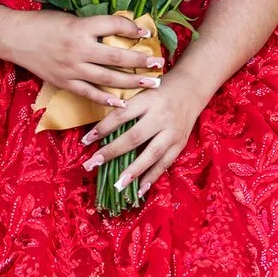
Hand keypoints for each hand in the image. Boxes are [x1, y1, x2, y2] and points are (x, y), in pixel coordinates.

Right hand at [0, 9, 164, 109]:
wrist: (15, 38)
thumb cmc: (43, 24)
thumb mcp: (70, 18)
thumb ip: (92, 27)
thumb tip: (119, 30)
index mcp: (80, 27)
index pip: (114, 26)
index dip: (133, 28)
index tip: (147, 31)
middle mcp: (78, 49)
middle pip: (117, 56)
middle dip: (141, 60)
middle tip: (159, 63)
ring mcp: (71, 68)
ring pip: (108, 78)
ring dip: (132, 81)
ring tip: (152, 83)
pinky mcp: (64, 82)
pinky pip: (89, 93)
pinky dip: (106, 99)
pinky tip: (122, 103)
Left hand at [80, 74, 210, 198]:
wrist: (192, 87)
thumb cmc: (159, 90)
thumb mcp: (141, 91)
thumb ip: (125, 109)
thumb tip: (101, 133)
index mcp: (147, 100)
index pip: (121, 116)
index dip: (102, 129)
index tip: (85, 141)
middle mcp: (160, 116)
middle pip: (134, 137)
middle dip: (112, 152)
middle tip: (92, 164)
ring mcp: (172, 132)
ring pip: (151, 154)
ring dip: (133, 171)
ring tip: (117, 185)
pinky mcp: (180, 144)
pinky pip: (165, 163)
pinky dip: (152, 177)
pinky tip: (139, 189)